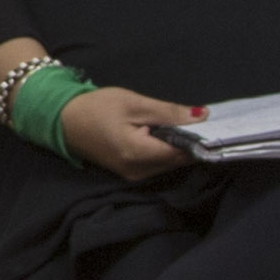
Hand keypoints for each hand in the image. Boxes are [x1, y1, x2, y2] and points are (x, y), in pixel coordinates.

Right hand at [60, 91, 197, 182]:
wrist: (63, 121)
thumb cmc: (97, 107)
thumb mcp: (134, 103)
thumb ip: (169, 112)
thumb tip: (203, 116)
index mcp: (139, 154)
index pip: (182, 153)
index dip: (200, 140)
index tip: (216, 125)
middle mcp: (139, 172)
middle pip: (177, 161)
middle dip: (191, 143)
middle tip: (203, 121)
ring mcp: (133, 176)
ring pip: (169, 164)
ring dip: (179, 147)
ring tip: (187, 125)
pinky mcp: (130, 173)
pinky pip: (158, 165)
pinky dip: (166, 151)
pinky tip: (168, 135)